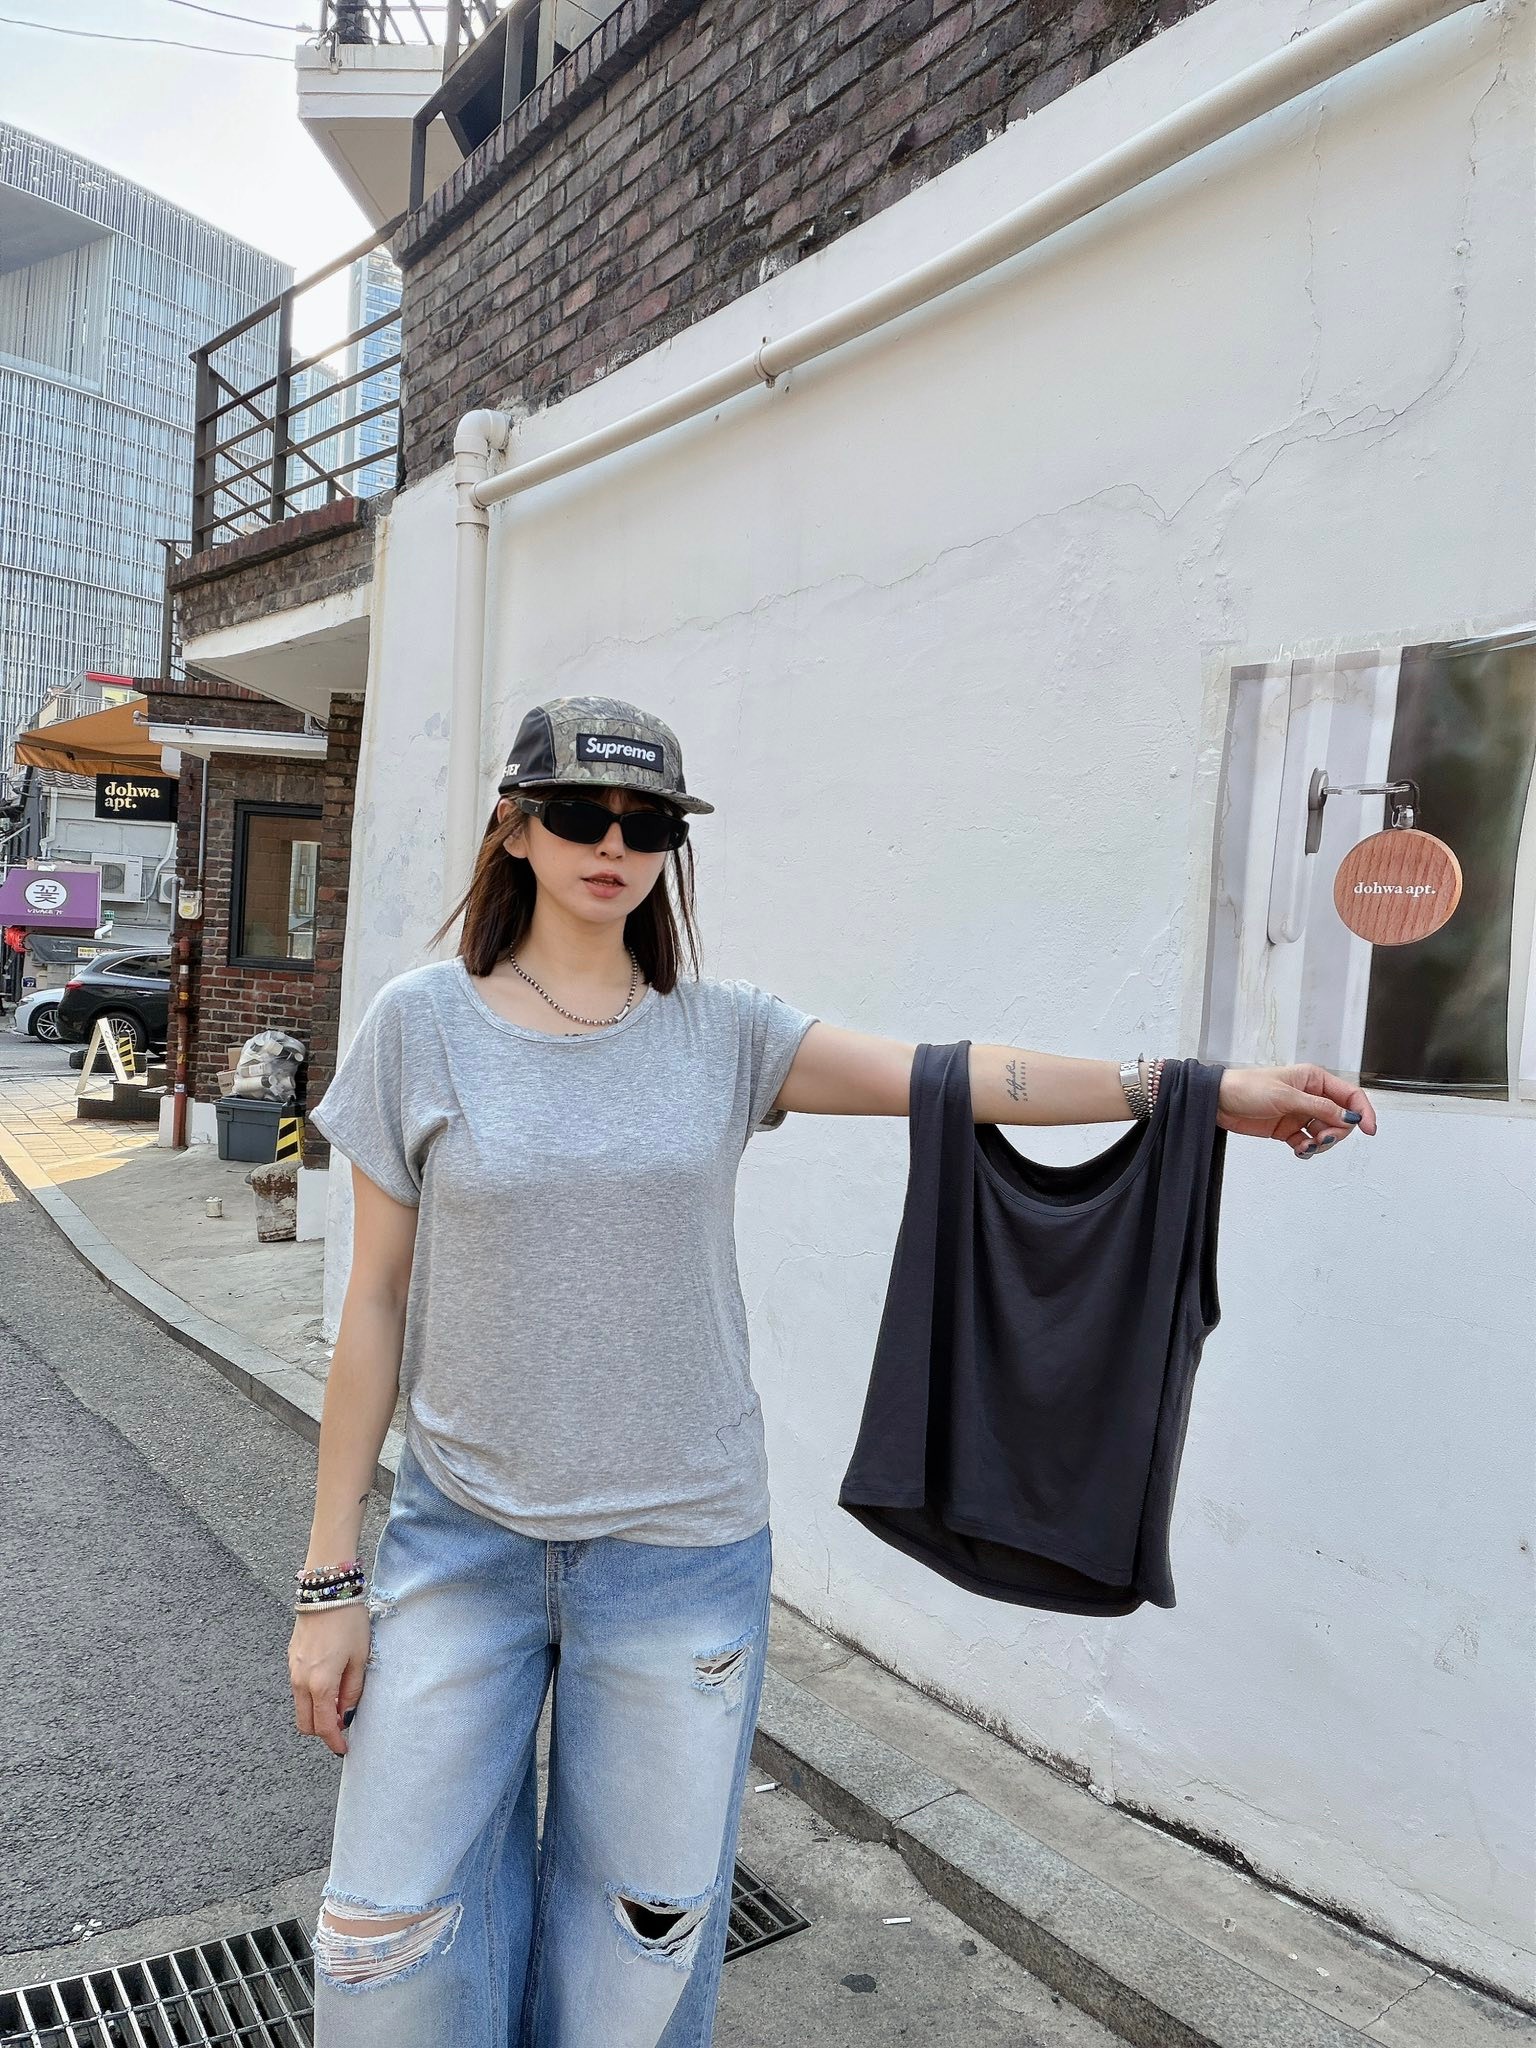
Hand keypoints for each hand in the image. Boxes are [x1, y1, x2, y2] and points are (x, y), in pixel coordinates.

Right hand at [289, 1603, 371, 1755]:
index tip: (343, 1748)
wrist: (326, 1591)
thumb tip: (346, 1715)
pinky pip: (298, 1689)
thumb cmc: (348, 1622)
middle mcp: (300, 1681)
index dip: (333, 1742)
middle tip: (341, 1726)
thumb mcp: (360, 1658)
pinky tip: (328, 1685)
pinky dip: (310, 1696)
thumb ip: (352, 1690)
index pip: (323, 1727)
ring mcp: (292, 1670)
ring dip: (315, 1713)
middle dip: (322, 1731)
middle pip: (305, 1723)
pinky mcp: (291, 1658)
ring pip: (300, 1706)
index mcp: (320, 1685)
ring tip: (338, 1704)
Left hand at [1217, 1064, 1376, 1158]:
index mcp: (1314, 1079)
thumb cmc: (1247, 1088)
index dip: (1363, 1112)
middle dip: (1336, 1132)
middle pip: (1341, 1118)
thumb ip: (1319, 1108)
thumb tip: (1348, 1117)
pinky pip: (1309, 1143)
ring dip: (1321, 1144)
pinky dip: (1308, 1150)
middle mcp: (1311, 1096)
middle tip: (1321, 1139)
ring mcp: (1300, 1114)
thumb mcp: (1287, 1097)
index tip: (1369, 1130)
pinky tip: (1299, 1150)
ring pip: (1326, 1133)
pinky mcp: (1288, 1130)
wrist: (1217, 1102)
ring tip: (1305, 1146)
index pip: (1350, 1095)